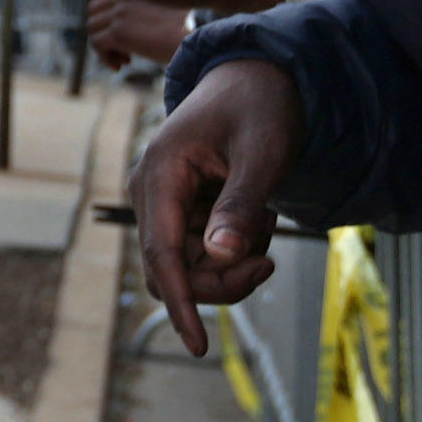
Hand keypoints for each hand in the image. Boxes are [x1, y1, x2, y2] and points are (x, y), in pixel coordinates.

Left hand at [86, 0, 193, 70]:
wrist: (197, 44)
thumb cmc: (188, 28)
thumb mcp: (167, 5)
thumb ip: (145, 4)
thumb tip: (121, 22)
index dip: (104, 6)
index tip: (117, 25)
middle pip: (94, 8)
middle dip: (104, 28)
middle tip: (123, 46)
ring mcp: (120, 11)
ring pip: (92, 26)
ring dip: (105, 44)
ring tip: (125, 57)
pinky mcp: (119, 31)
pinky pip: (97, 44)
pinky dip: (106, 57)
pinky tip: (123, 65)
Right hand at [128, 60, 303, 354]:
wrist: (260, 76)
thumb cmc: (259, 106)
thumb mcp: (261, 153)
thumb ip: (241, 205)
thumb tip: (223, 256)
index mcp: (159, 174)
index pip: (161, 254)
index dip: (179, 303)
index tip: (198, 346)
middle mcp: (151, 191)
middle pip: (174, 270)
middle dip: (222, 280)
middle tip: (269, 262)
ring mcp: (165, 202)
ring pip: (191, 267)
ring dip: (234, 263)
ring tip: (267, 221)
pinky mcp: (183, 208)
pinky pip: (203, 252)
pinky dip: (235, 248)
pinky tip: (258, 218)